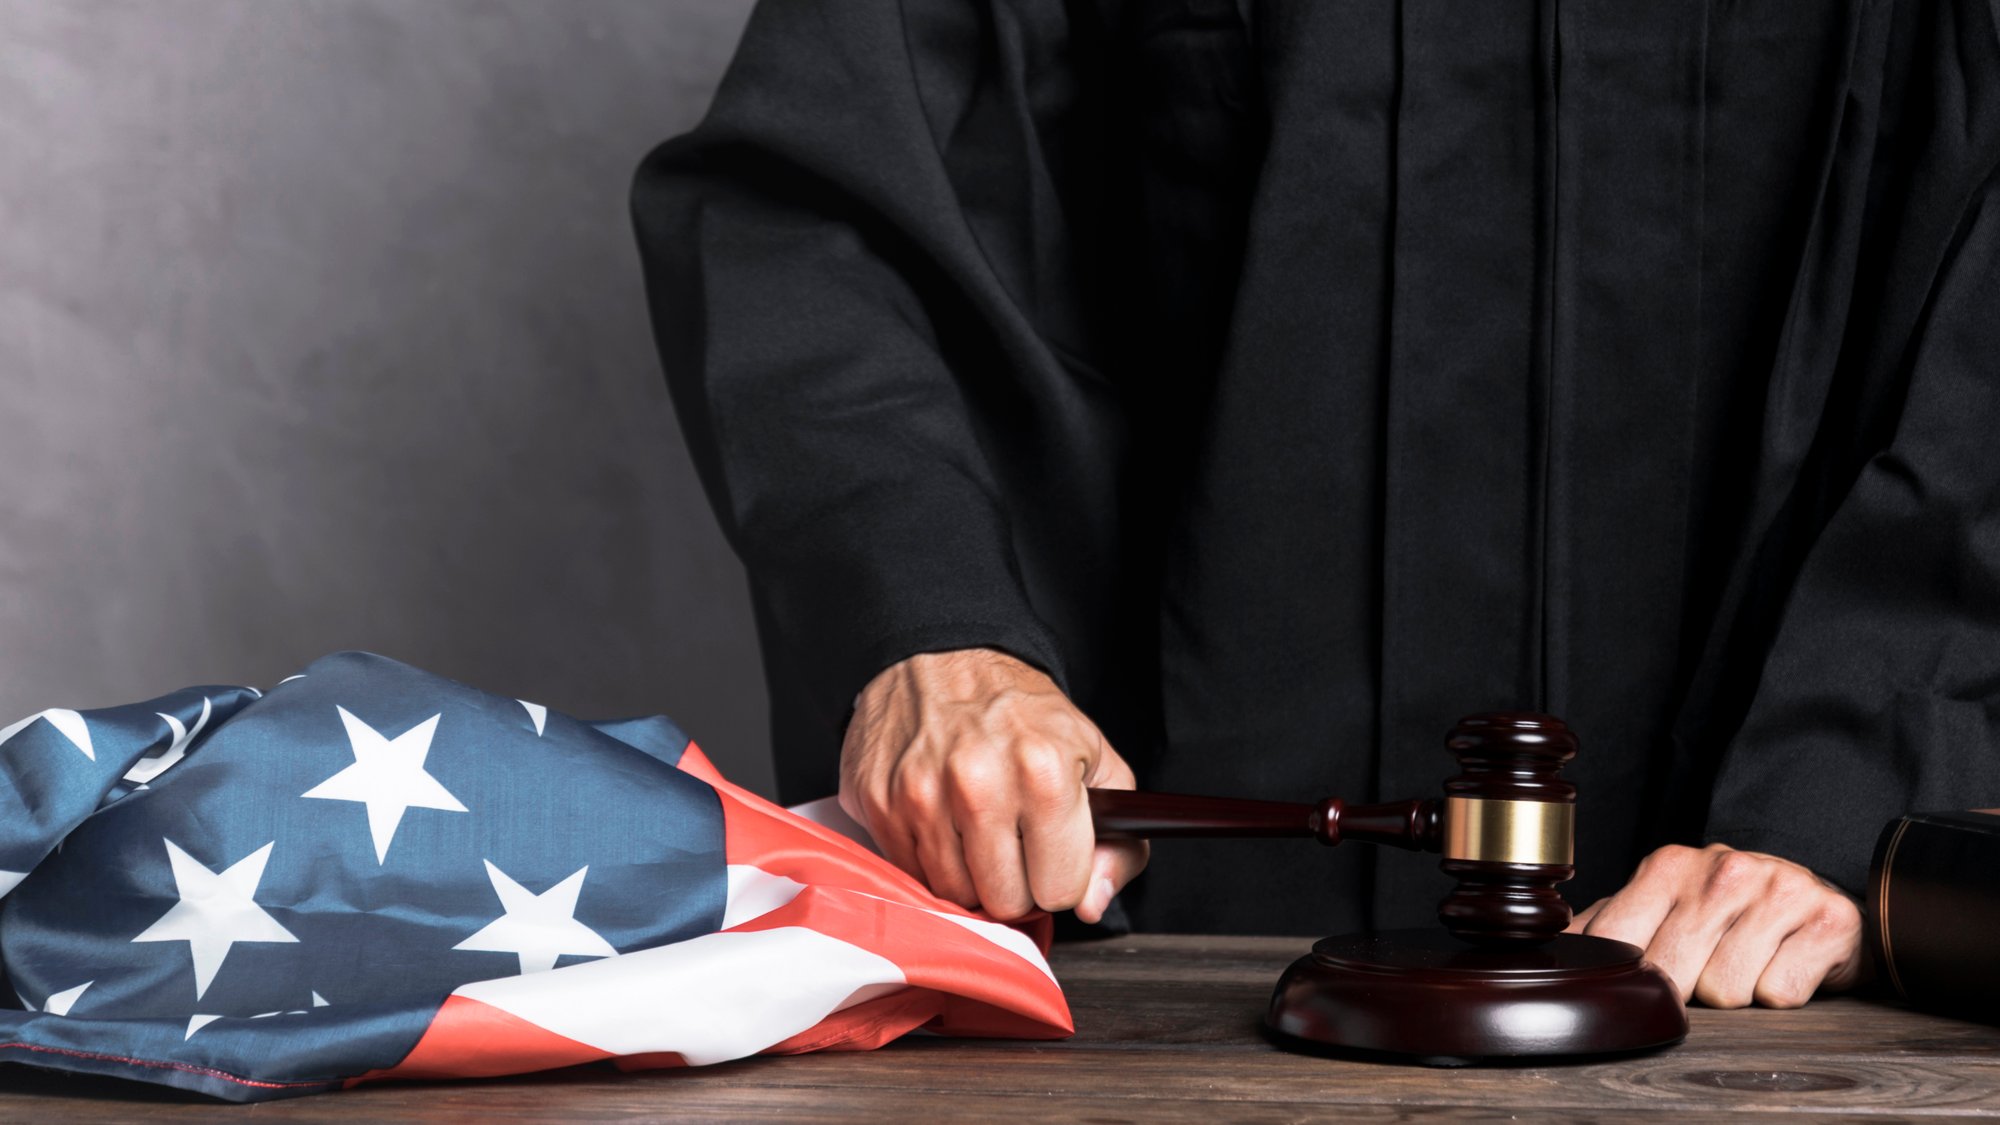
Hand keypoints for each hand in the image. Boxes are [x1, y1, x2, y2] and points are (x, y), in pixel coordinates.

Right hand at [839, 648, 1147, 921]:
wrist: (944, 656)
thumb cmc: (1021, 713)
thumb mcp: (1095, 758)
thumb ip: (1118, 842)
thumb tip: (1092, 905)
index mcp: (1045, 774)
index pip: (1060, 890)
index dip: (1060, 876)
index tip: (1050, 853)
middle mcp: (979, 786)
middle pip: (1005, 902)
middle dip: (1015, 883)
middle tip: (1013, 843)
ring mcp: (921, 796)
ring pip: (954, 894)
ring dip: (969, 873)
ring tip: (976, 829)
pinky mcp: (879, 802)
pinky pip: (910, 872)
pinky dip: (929, 857)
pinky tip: (941, 819)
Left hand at [1566, 842, 1864, 1007]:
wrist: (1818, 901)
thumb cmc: (1728, 914)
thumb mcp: (1664, 907)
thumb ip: (1608, 927)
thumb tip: (1542, 953)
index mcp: (1669, 866)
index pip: (1618, 942)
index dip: (1627, 976)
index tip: (1641, 980)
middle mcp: (1724, 869)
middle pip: (1671, 974)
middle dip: (1686, 989)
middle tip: (1708, 968)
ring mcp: (1779, 890)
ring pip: (1727, 989)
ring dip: (1737, 992)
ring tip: (1748, 963)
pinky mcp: (1828, 920)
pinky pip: (1781, 993)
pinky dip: (1782, 993)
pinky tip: (1783, 964)